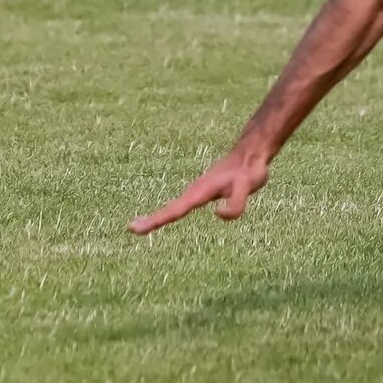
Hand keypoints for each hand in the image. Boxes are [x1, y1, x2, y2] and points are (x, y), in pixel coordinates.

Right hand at [129, 148, 269, 234]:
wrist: (251, 153)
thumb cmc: (249, 171)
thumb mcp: (247, 186)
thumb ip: (236, 203)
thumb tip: (216, 214)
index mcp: (200, 192)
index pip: (175, 210)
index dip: (156, 220)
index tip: (135, 228)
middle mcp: (195, 192)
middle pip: (170, 210)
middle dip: (151, 220)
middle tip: (131, 229)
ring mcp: (198, 192)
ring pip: (174, 207)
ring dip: (157, 217)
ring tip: (139, 226)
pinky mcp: (203, 193)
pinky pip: (183, 205)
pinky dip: (169, 213)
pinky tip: (167, 217)